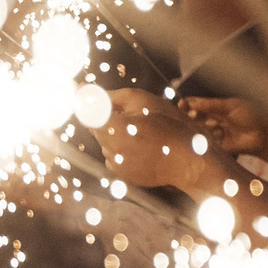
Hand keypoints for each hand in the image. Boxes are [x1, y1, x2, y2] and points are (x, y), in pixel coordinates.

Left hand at [89, 89, 217, 193]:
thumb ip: (114, 97)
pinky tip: (141, 148)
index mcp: (115, 128)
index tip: (76, 92)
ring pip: (104, 143)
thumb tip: (87, 92)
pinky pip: (113, 157)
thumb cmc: (172, 126)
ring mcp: (115, 164)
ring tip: (143, 134)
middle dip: (106, 120)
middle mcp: (110, 148)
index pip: (87, 113)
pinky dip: (121, 150)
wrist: (190, 160)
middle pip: (96, 128)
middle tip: (134, 117)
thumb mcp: (146, 102)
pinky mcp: (120, 175)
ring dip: (115, 136)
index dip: (82, 102)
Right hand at [181, 95, 265, 158]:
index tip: (181, 105)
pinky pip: (204, 140)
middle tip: (194, 115)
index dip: (186, 104)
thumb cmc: (250, 116)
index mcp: (213, 107)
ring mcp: (210, 132)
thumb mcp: (231, 106)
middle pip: (191, 117)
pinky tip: (221, 134)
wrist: (262, 134)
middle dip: (191, 115)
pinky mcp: (213, 144)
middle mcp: (209, 119)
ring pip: (196, 128)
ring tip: (216, 125)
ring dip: (205, 126)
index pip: (193, 104)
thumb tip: (191, 103)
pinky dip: (211, 136)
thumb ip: (211, 104)